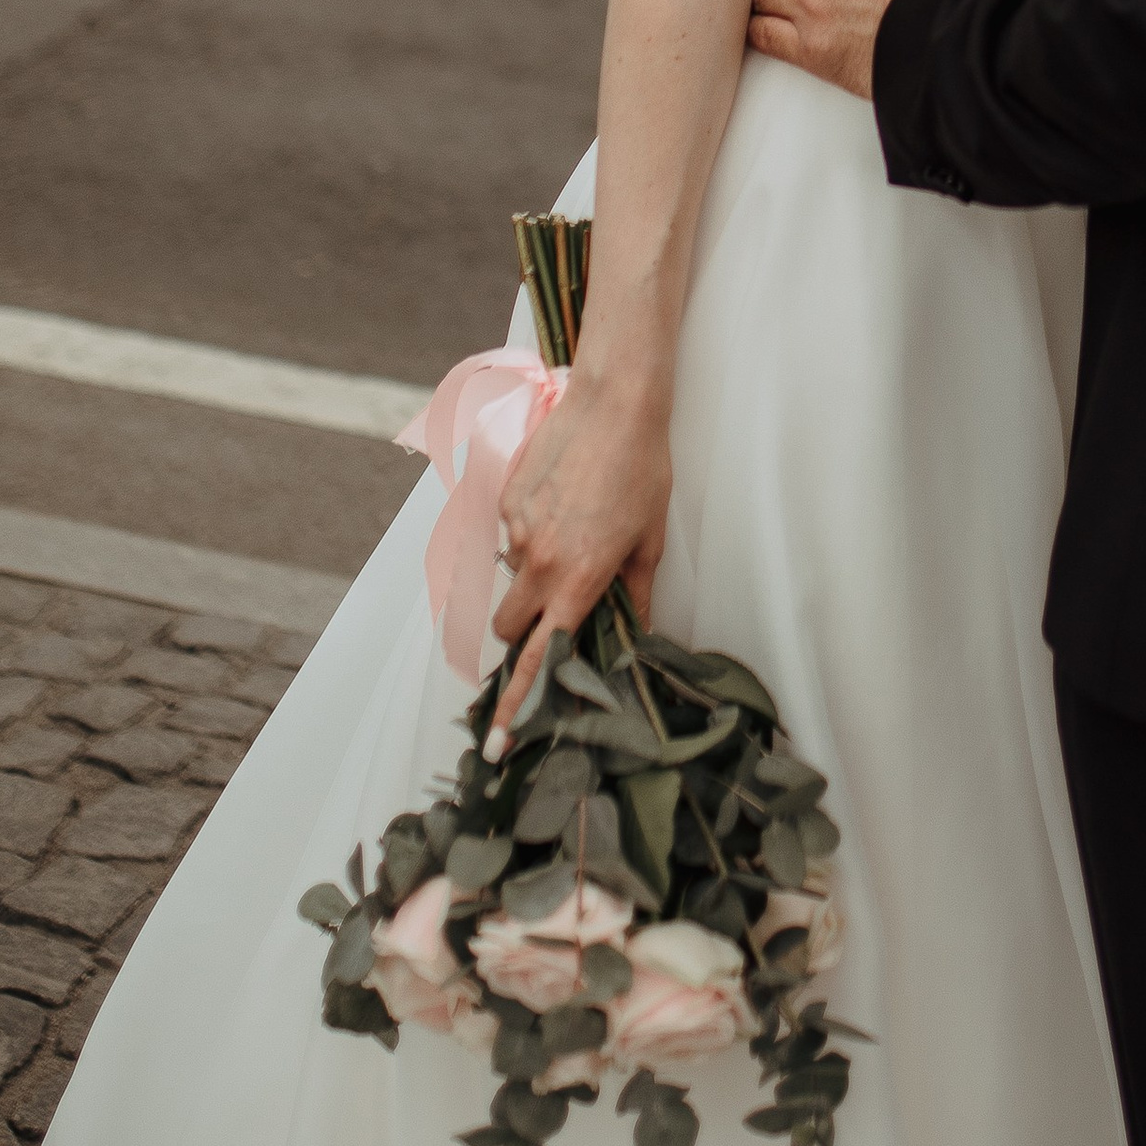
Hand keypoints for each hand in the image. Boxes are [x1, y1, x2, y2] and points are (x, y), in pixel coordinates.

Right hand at [492, 355, 671, 740]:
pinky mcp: (505, 498)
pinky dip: (527, 530)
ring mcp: (516, 529)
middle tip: (554, 605)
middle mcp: (539, 562)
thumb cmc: (642, 469)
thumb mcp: (648, 539)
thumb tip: (635, 633)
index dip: (515, 707)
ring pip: (509, 576)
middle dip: (522, 629)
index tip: (497, 742)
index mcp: (577, 581)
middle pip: (507, 626)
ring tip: (571, 533)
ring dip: (528, 574)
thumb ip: (633, 593)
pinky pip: (508, 533)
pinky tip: (561, 499)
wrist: (615, 403)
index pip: (536, 660)